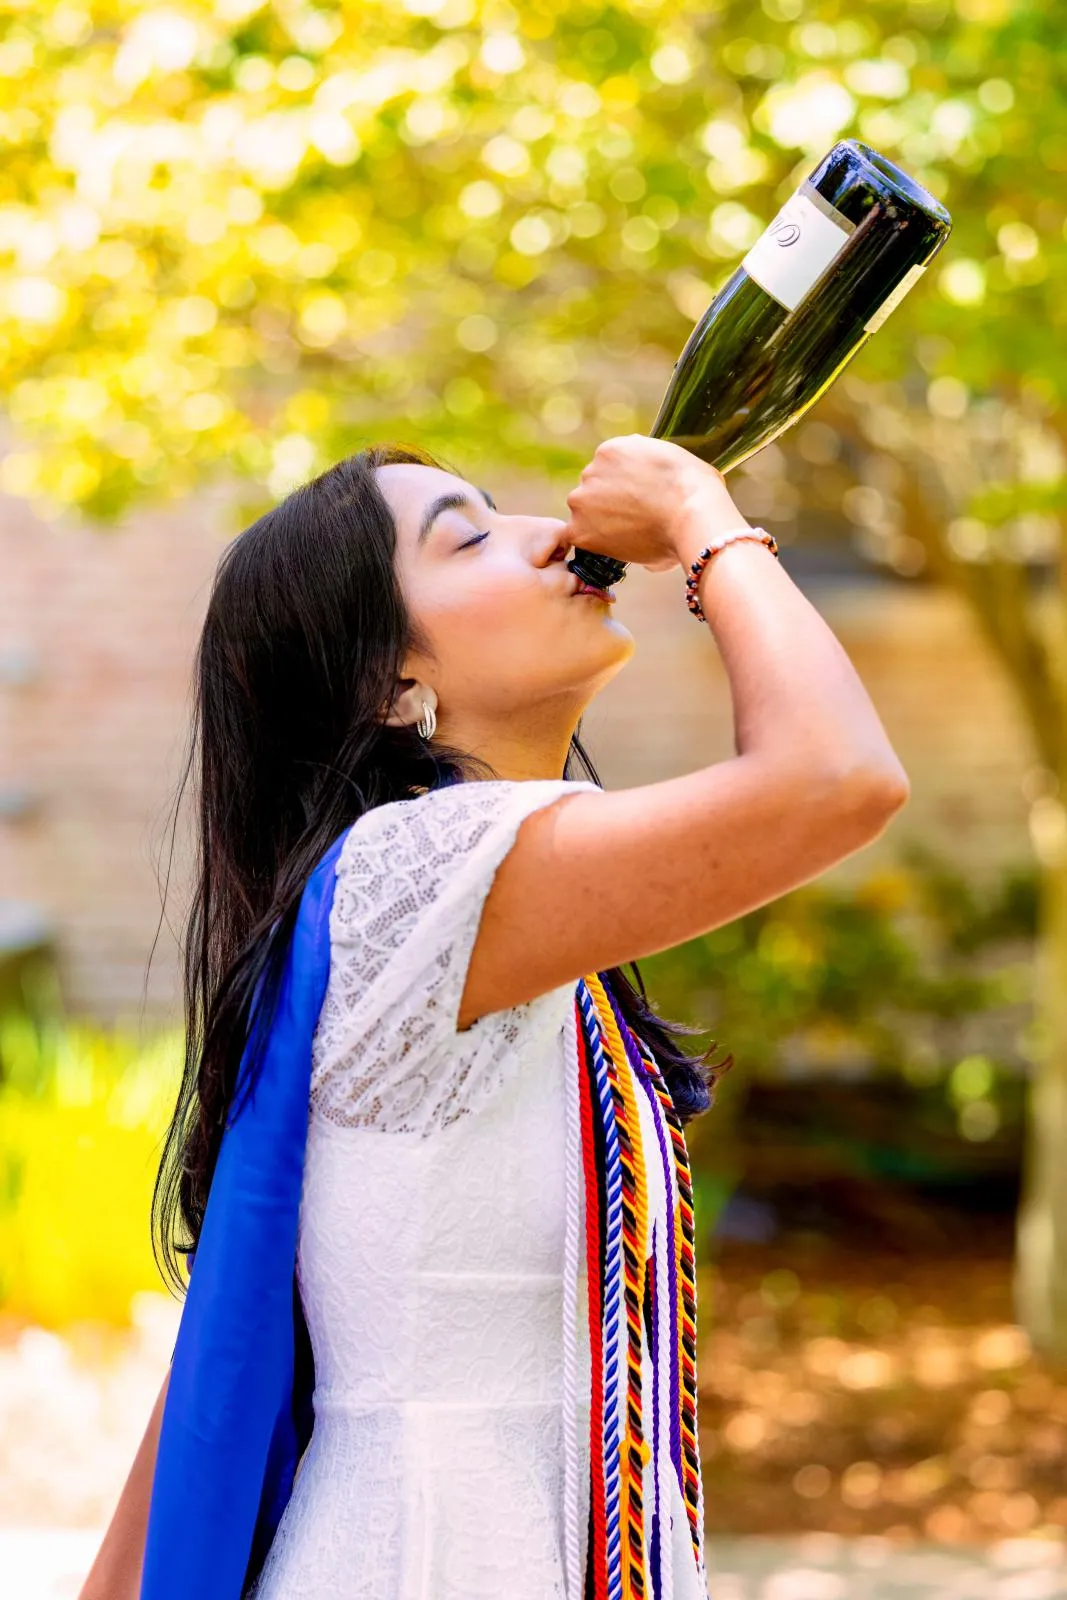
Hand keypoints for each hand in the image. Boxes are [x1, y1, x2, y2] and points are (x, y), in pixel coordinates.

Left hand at [559, 434, 750, 572]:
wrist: (692, 513)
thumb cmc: (693, 490)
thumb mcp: (669, 460)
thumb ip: (646, 470)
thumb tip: (640, 485)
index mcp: (612, 448)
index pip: (606, 472)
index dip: (622, 490)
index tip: (637, 503)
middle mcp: (591, 468)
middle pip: (592, 491)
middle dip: (609, 505)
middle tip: (635, 522)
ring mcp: (583, 497)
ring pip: (584, 514)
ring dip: (599, 525)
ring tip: (630, 536)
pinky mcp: (579, 527)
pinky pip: (579, 538)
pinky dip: (595, 544)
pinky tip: (616, 546)